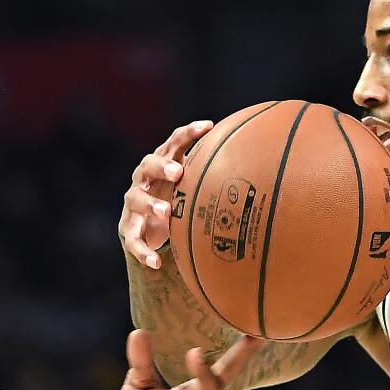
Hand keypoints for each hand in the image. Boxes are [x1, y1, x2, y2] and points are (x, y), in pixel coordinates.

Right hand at [120, 120, 212, 268]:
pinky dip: (143, 251)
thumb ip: (215, 179)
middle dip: (162, 166)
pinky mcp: (128, 228)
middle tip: (178, 172)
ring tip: (165, 211)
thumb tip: (261, 173)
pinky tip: (156, 263)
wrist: (148, 229)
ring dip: (150, 204)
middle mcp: (144, 180)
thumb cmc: (177, 201)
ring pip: (136, 199)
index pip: (173, 143)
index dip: (187, 134)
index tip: (208, 127)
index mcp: (161, 165)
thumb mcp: (192, 188)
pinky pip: (133, 240)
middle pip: (148, 164)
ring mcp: (133, 203)